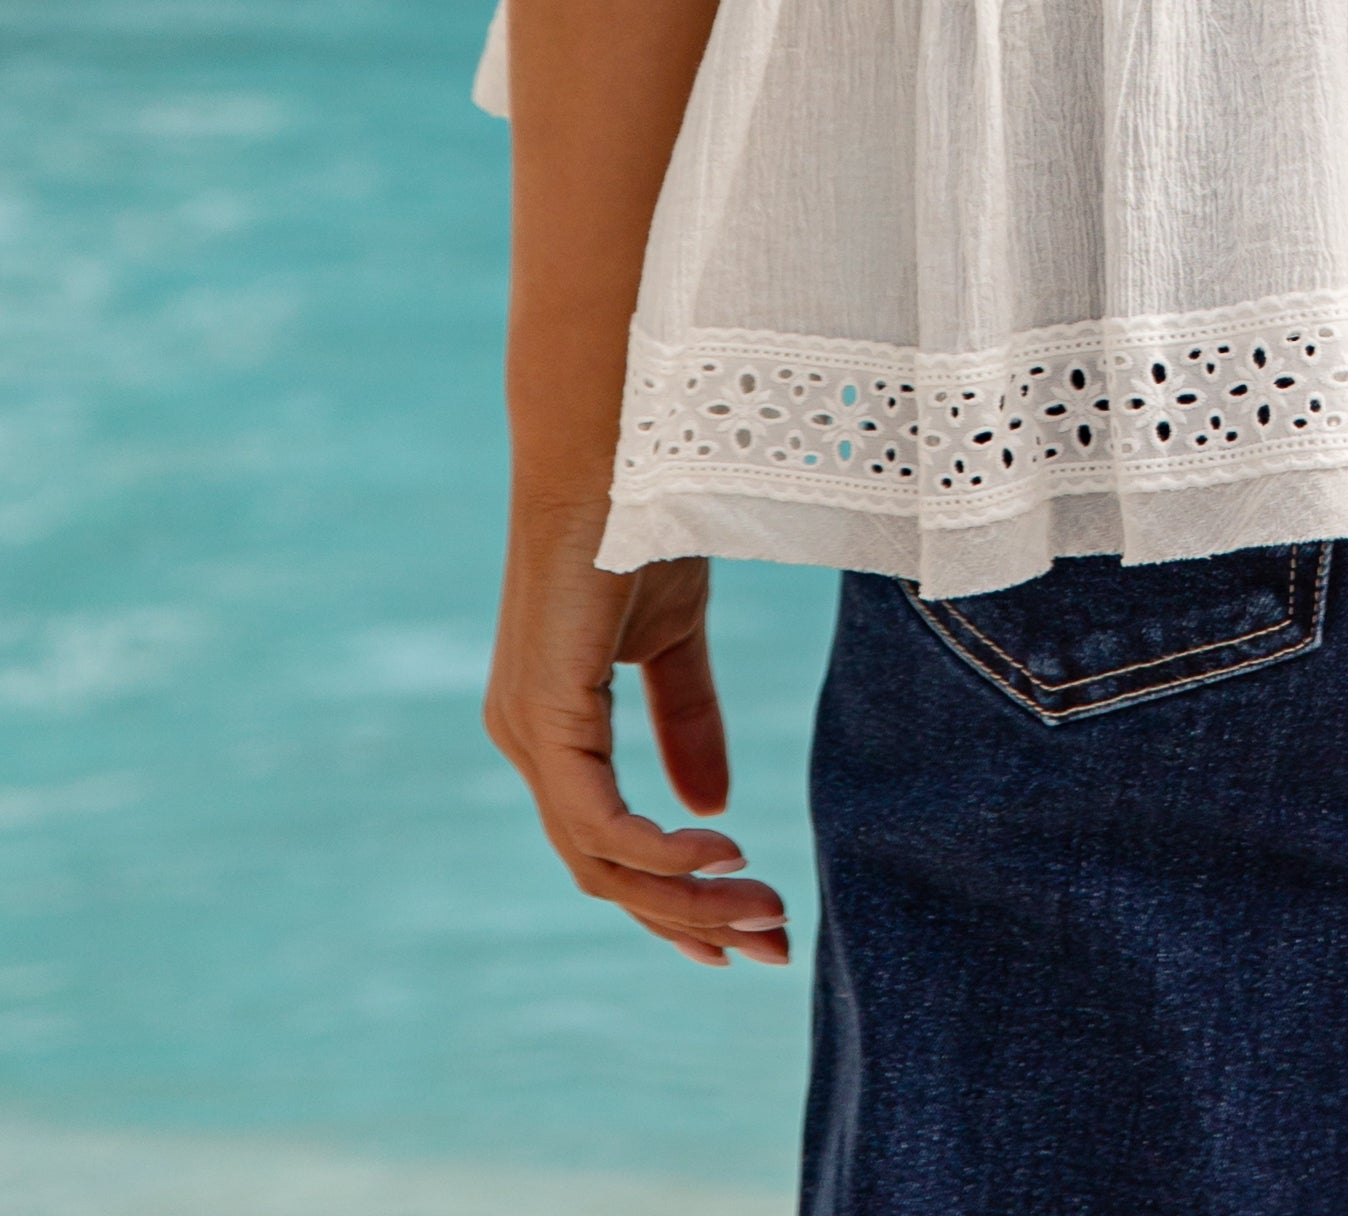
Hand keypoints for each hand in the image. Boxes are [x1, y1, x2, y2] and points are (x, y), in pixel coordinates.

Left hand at [484, 492, 788, 968]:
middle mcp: (530, 742)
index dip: (672, 900)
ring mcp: (531, 732)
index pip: (608, 846)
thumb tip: (711, 806)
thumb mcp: (675, 638)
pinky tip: (719, 849)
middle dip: (692, 920)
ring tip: (765, 904)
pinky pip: (594, 821)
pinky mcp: (546, 712)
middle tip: (773, 945)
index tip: (742, 935)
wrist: (614, 445)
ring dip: (686, 897)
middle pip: (606, 873)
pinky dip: (657, 848)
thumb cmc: (639, 521)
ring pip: (601, 862)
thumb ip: (688, 716)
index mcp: (555, 730)